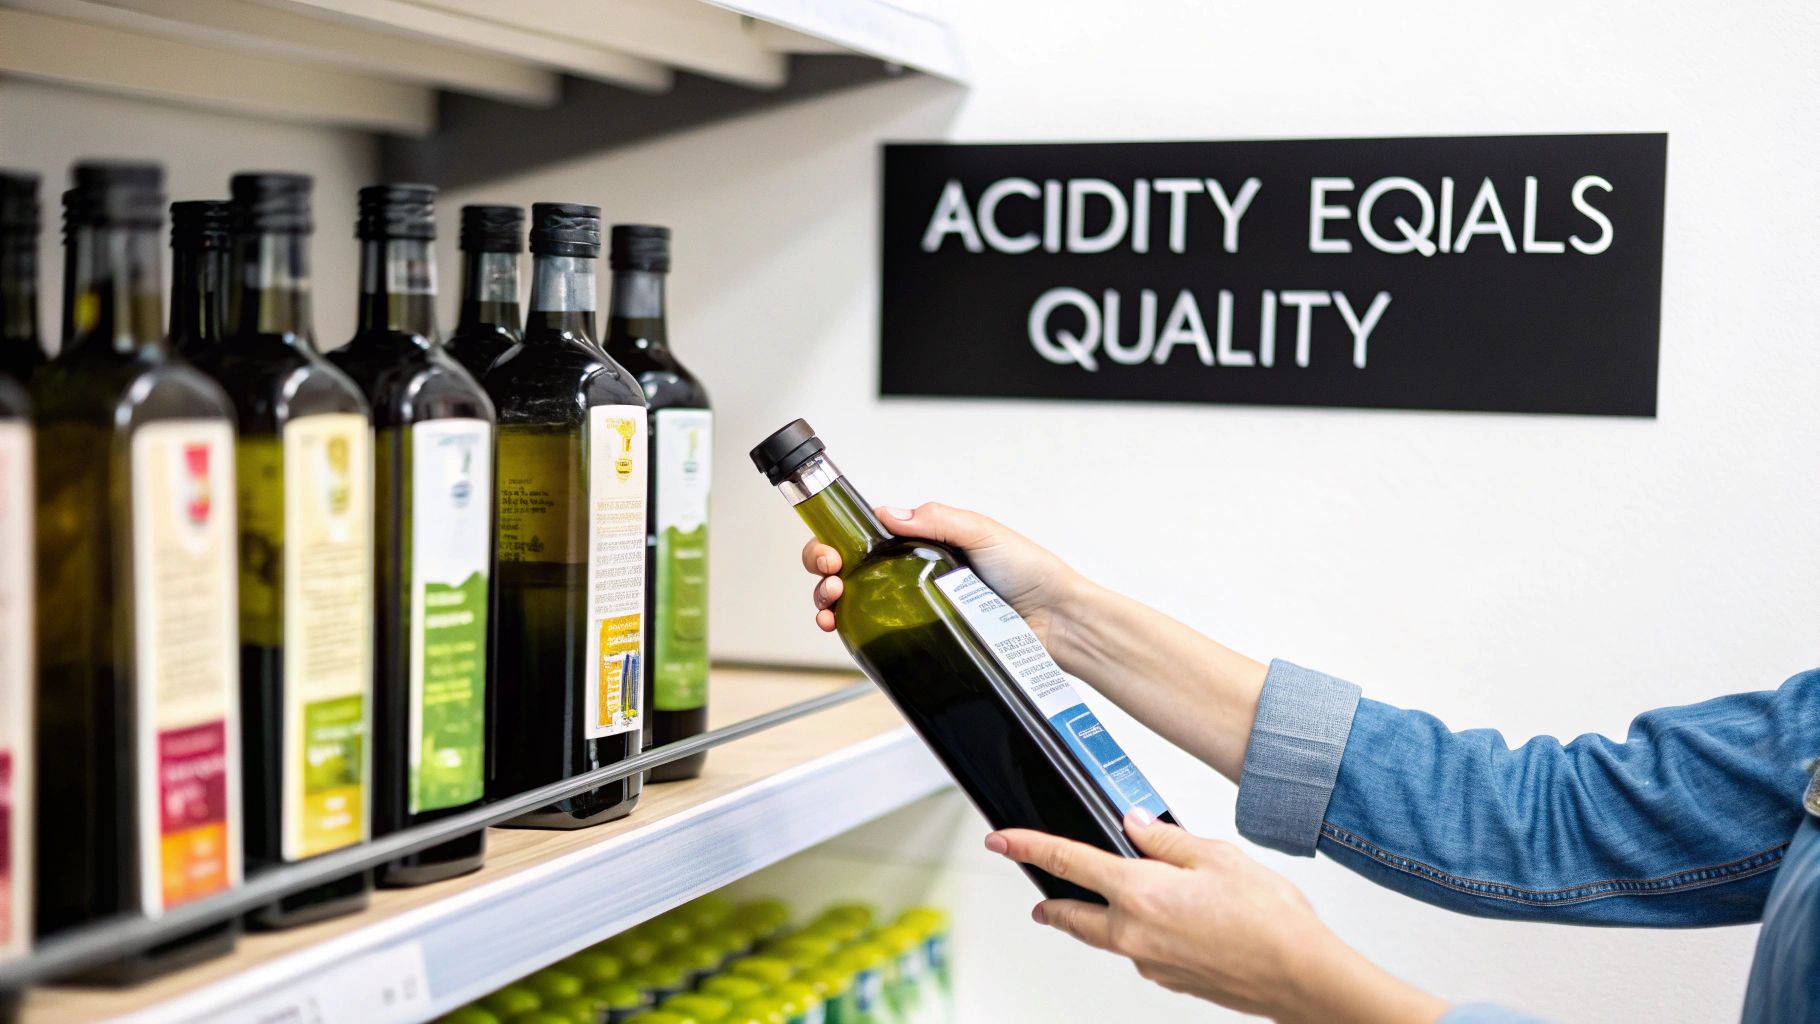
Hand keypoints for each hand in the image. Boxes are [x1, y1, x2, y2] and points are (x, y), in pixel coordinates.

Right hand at [801, 502, 1079, 642]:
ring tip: (831, 603)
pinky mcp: (920, 640)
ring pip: (851, 603)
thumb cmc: (1031, 573)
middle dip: (822, 568)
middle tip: (830, 573)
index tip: (830, 548)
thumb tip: (889, 512)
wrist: (1057, 622)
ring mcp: (912, 609)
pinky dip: (847, 633)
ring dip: (827, 601)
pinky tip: (840, 630)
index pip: (864, 535)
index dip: (835, 539)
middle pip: (847, 569)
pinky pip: (874, 638)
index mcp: (922, 543)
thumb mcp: (984, 532)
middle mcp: (910, 575)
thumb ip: (938, 520)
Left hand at [987, 813, 1448, 1023]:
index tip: (1000, 841)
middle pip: (1072, 915)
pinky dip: (1138, 934)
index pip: (1067, 862)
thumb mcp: (1217, 855)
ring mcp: (1150, 963)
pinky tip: (1163, 920)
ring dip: (1095, 920)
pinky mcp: (1170, 981)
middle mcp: (1134, 934)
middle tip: (1038, 895)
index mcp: (1139, 893)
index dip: (1027, 847)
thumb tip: (1135, 824)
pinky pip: (1139, 952)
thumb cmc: (1268, 920)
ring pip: (1104, 937)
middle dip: (1051, 903)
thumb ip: (1166, 838)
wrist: (1301, 976)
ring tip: (1104, 903)